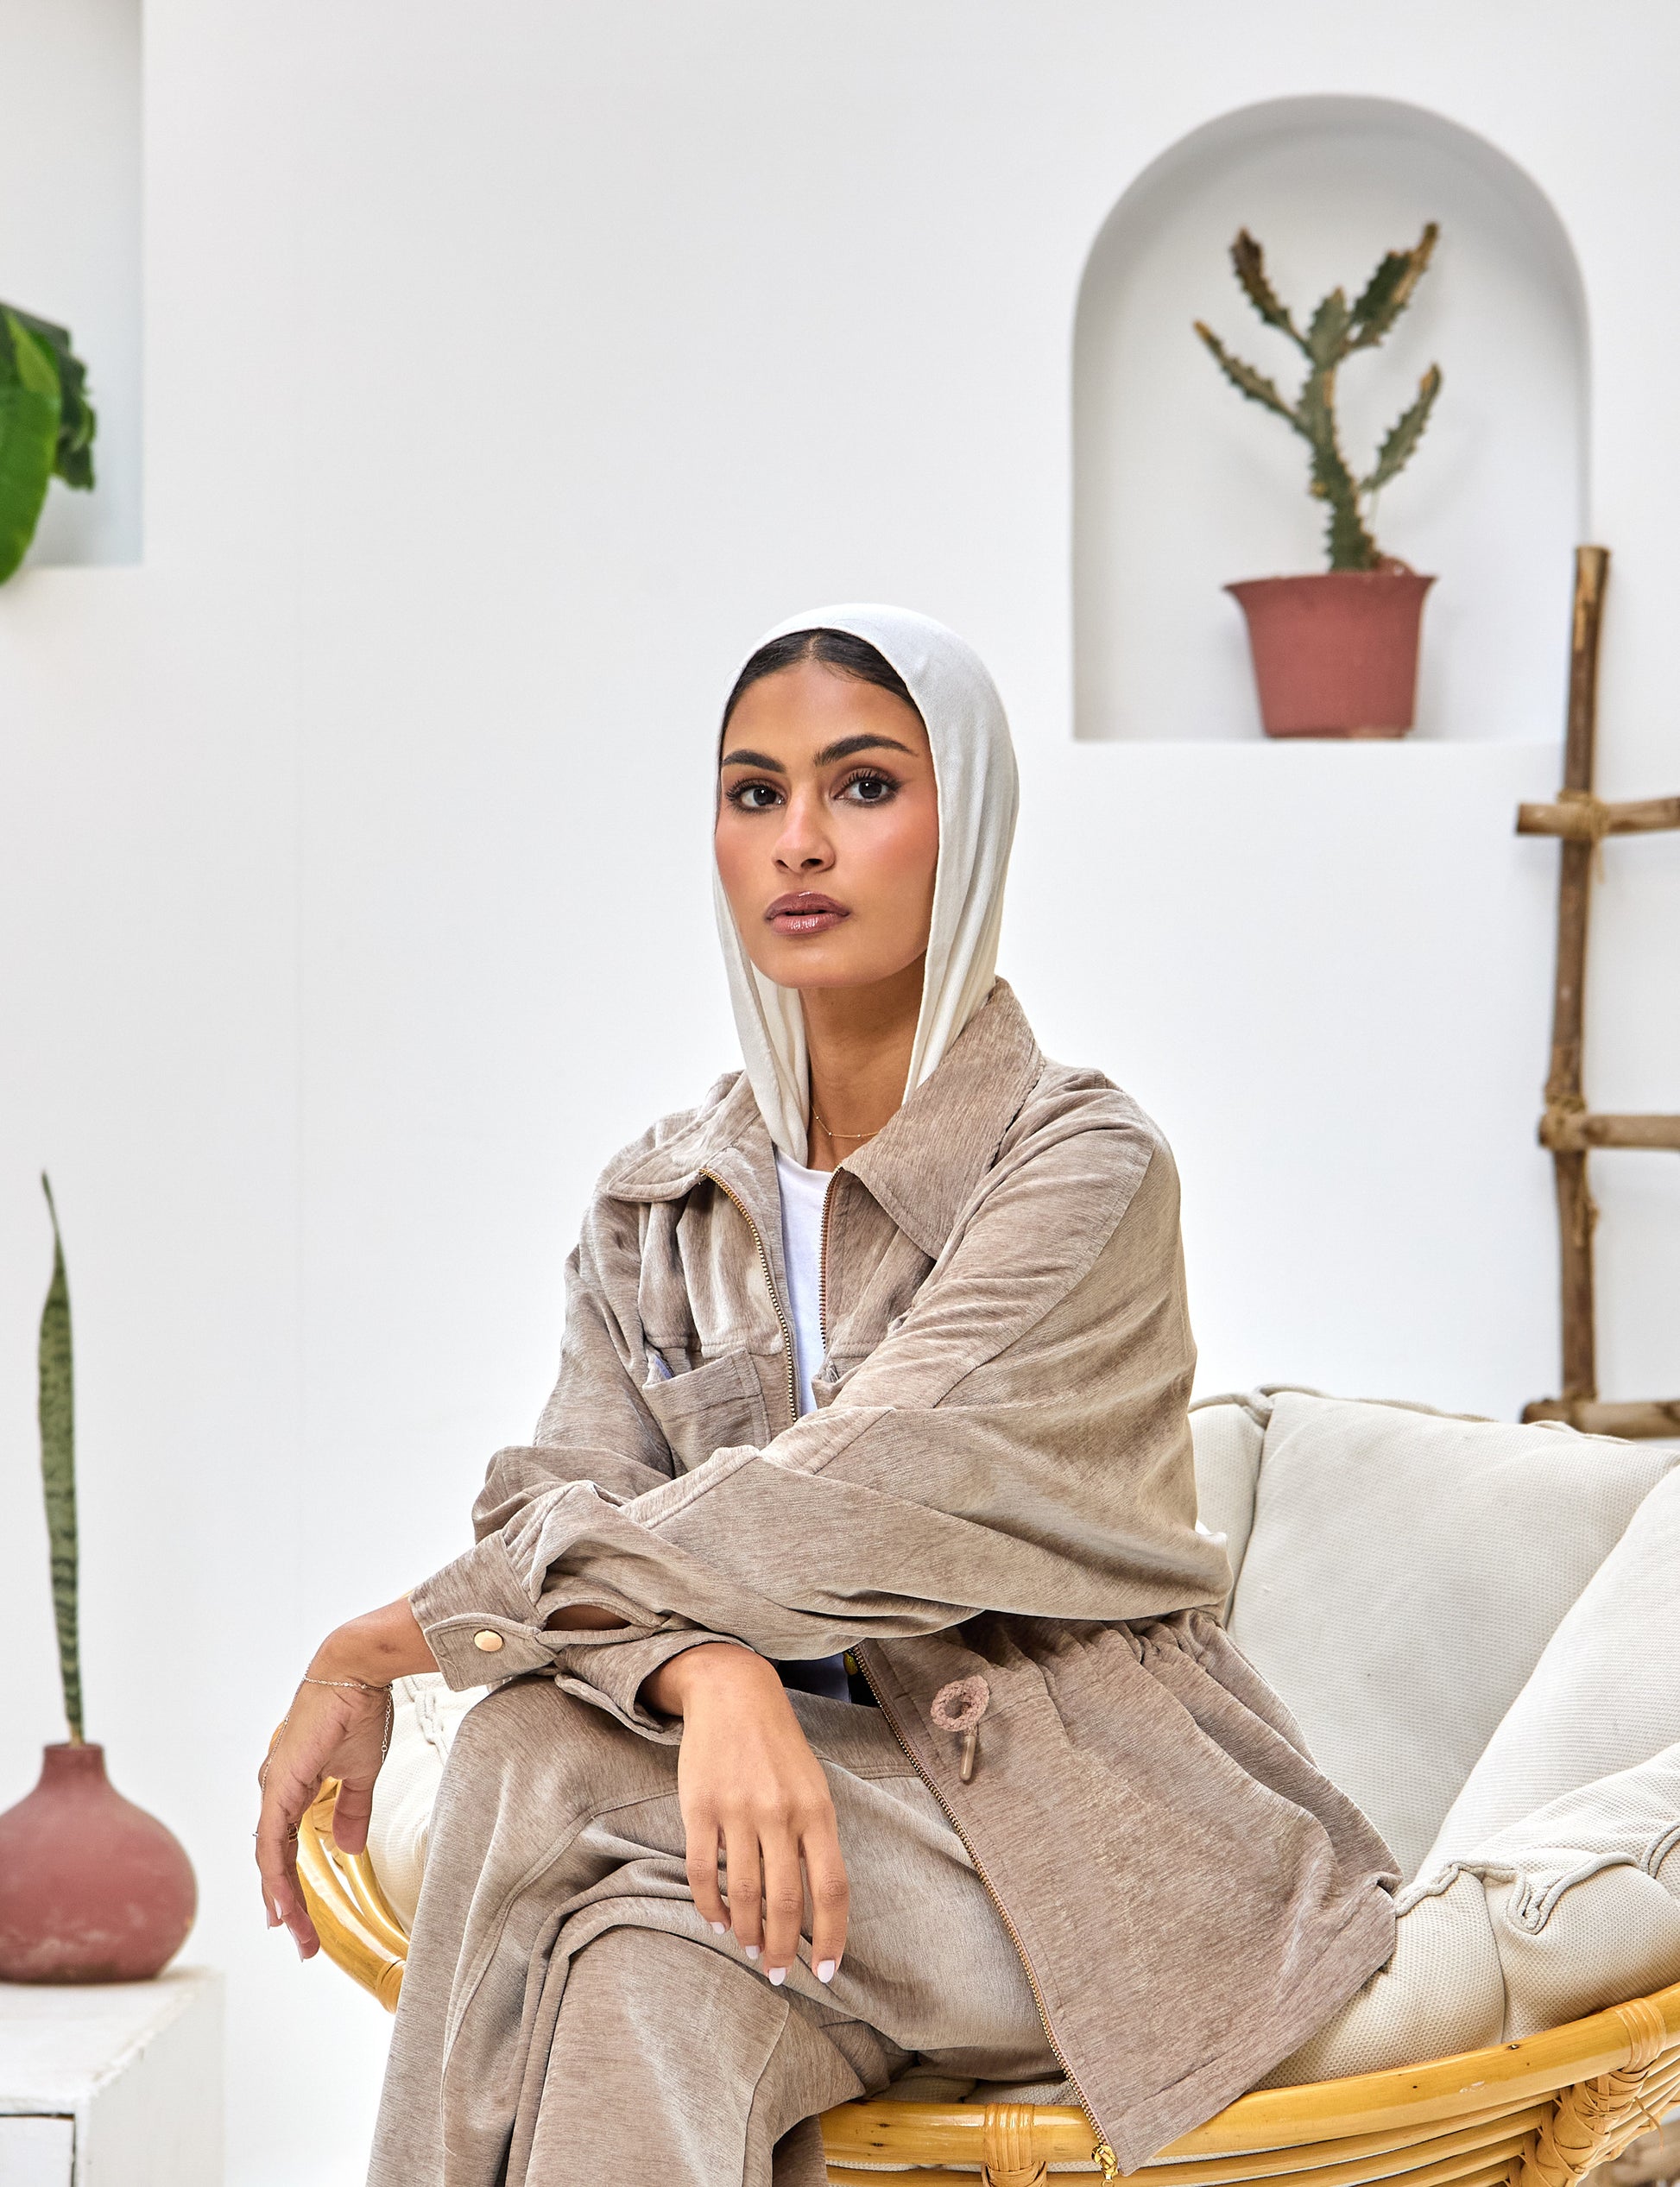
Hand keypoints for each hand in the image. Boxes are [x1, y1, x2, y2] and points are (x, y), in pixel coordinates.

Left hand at [254, 1596, 434, 1956]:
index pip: (284, 1847)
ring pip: (268, 1857)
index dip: (289, 1886)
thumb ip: (351, 1810)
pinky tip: (282, 1901)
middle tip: (300, 1942)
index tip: (298, 1923)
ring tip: (294, 1933)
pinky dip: (274, 1875)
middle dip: (285, 1904)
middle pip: (272, 1859)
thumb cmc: (358, 1711)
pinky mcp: (279, 1783)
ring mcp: (274, 1786)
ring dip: (281, 1898)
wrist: (356, 1672)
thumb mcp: (358, 1772)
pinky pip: (271, 1841)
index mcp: (291, 1785)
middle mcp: (275, 1788)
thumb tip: (345, 1848)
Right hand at [645, 1644, 848, 1986]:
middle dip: (783, 1949)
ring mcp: (739, 1811)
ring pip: (745, 1895)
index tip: (826, 1973)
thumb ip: (816, 1839)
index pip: (832, 1889)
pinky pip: (704, 1872)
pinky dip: (711, 1906)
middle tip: (777, 1973)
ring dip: (747, 1933)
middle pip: (786, 1903)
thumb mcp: (813, 1786)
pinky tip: (718, 1920)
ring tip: (749, 1949)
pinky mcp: (700, 1808)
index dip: (832, 1938)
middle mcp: (781, 1814)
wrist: (733, 1693)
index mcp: (818, 1811)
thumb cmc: (779, 1748)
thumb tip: (818, 1906)